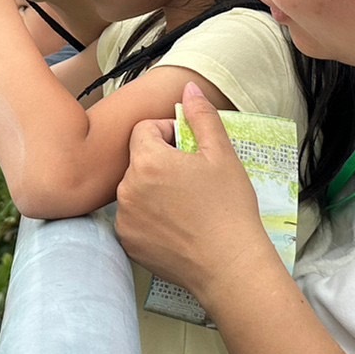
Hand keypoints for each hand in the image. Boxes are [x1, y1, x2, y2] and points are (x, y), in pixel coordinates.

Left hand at [115, 84, 272, 309]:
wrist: (230, 266)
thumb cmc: (229, 208)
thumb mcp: (222, 155)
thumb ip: (202, 116)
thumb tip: (188, 87)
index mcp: (147, 161)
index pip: (144, 130)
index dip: (167, 133)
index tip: (189, 149)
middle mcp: (127, 188)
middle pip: (138, 160)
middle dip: (161, 161)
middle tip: (192, 178)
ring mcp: (124, 219)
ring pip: (135, 189)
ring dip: (153, 188)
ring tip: (186, 203)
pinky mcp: (128, 243)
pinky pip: (133, 217)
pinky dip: (149, 216)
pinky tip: (177, 225)